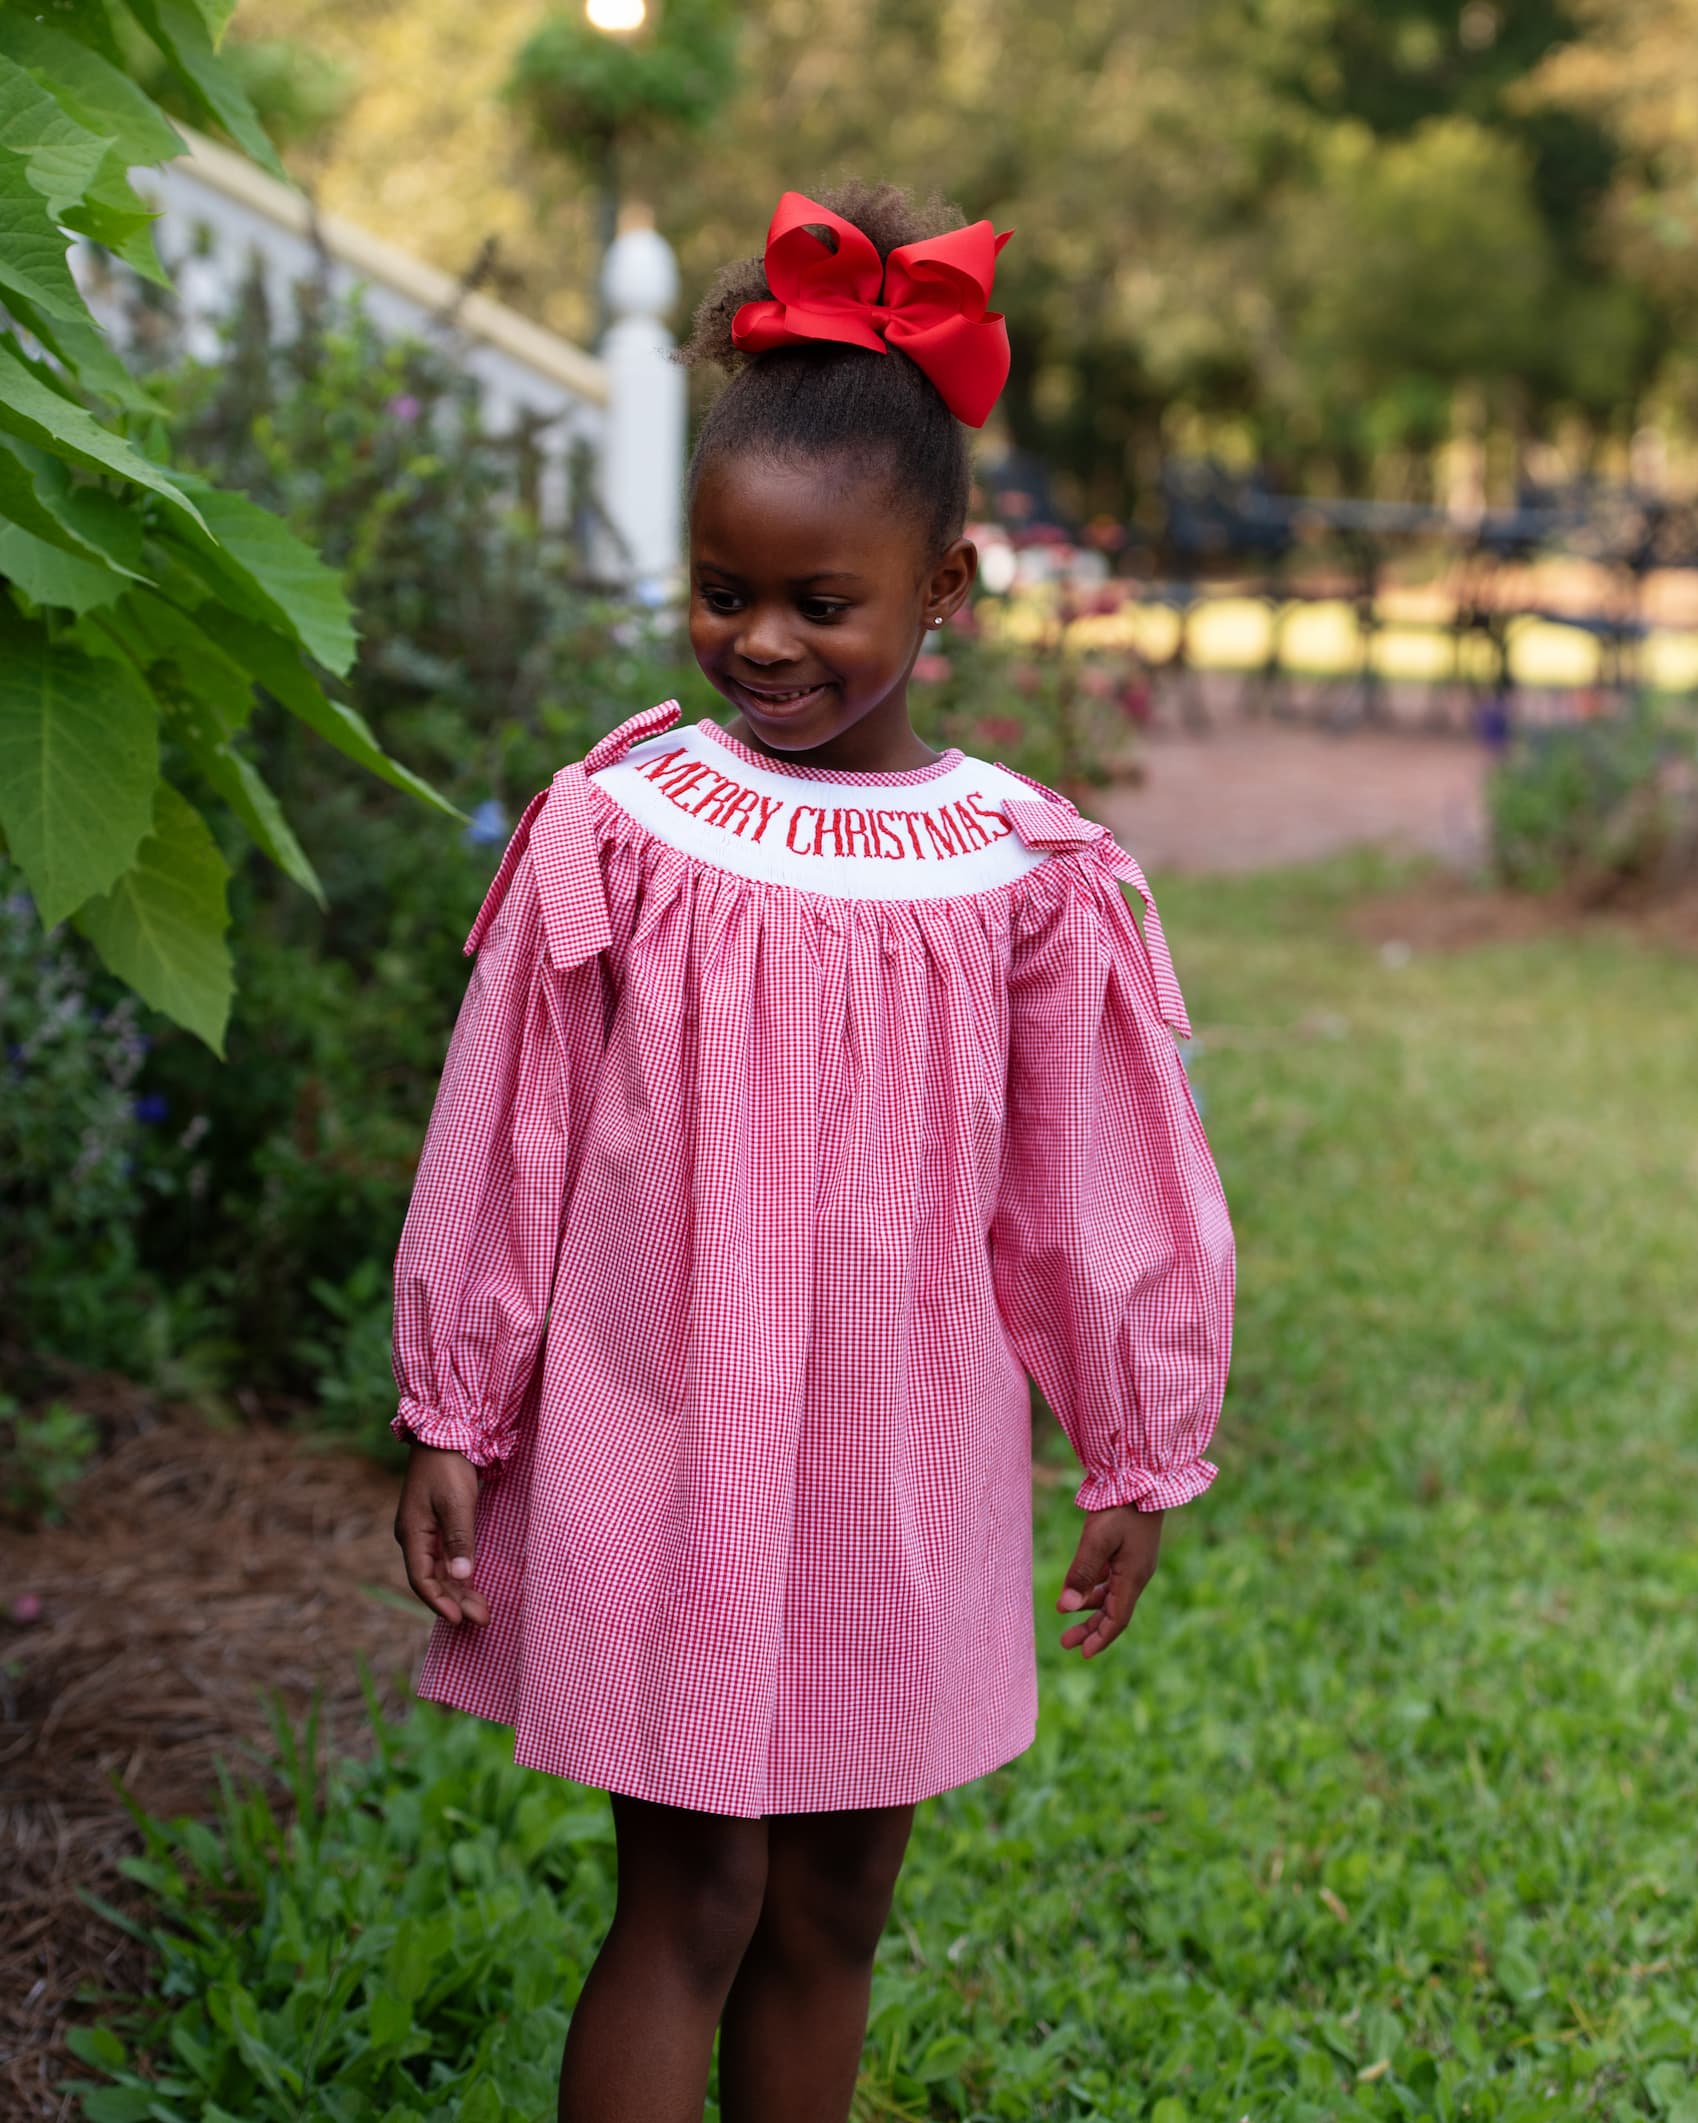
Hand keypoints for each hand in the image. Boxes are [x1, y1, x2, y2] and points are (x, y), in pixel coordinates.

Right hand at [394, 1443, 488, 1626]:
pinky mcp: (437, 1523)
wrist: (444, 1432)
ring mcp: (424, 1530)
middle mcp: (414, 1536)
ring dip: (459, 1589)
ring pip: (440, 1570)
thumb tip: (461, 1577)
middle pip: (433, 1579)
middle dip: (456, 1600)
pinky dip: (459, 1572)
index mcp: (412, 1533)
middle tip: (482, 1619)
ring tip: (482, 1609)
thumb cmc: (448, 1466)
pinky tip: (472, 1584)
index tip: (460, 1620)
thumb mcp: (456, 1503)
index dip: (440, 1602)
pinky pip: (445, 1556)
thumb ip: (459, 1540)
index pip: (422, 1579)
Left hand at [1056, 1504, 1162, 1656]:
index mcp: (1133, 1577)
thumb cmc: (1121, 1507)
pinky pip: (1111, 1579)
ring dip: (1090, 1608)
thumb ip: (1081, 1573)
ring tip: (1066, 1614)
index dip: (1101, 1638)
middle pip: (1113, 1612)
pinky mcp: (1128, 1551)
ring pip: (1111, 1596)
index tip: (1083, 1654)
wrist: (1143, 1477)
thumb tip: (1065, 1608)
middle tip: (1066, 1643)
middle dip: (1091, 1629)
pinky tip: (1079, 1589)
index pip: (1118, 1619)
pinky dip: (1094, 1588)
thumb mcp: (1097, 1539)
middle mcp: (1136, 1575)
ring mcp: (1134, 1563)